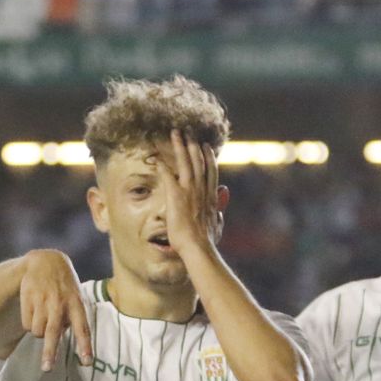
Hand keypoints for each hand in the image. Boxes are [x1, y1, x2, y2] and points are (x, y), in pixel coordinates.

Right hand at [20, 249, 91, 370]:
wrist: (45, 261)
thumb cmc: (64, 286)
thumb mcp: (75, 298)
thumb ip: (72, 319)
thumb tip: (58, 339)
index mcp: (76, 304)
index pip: (83, 329)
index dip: (84, 347)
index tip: (86, 363)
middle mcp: (59, 303)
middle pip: (53, 333)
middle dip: (50, 352)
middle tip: (47, 369)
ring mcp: (42, 300)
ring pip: (37, 332)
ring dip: (39, 332)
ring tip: (43, 319)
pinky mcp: (28, 298)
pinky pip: (26, 324)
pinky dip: (29, 323)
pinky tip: (34, 310)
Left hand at [160, 129, 225, 257]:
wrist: (198, 248)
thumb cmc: (207, 241)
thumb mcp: (217, 222)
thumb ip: (220, 207)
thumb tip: (224, 193)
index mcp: (211, 196)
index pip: (210, 170)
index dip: (207, 156)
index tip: (204, 145)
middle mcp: (201, 189)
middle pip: (198, 160)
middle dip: (193, 144)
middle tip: (188, 132)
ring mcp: (189, 191)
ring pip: (185, 162)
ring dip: (179, 146)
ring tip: (175, 133)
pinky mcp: (175, 195)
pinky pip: (167, 175)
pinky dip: (162, 164)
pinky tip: (156, 156)